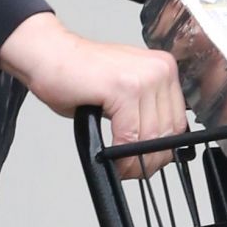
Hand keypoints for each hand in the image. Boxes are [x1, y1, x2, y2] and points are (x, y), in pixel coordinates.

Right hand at [0, 12, 185, 171]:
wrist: (48, 55)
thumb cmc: (78, 75)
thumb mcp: (124, 92)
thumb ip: (144, 111)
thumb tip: (157, 146)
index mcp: (163, 68)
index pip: (178, 121)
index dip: (163, 150)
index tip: (148, 163)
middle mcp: (159, 70)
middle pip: (169, 132)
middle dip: (150, 159)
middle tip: (131, 171)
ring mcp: (144, 77)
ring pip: (152, 137)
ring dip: (135, 161)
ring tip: (120, 167)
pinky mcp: (125, 88)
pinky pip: (130, 135)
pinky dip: (121, 154)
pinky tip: (110, 157)